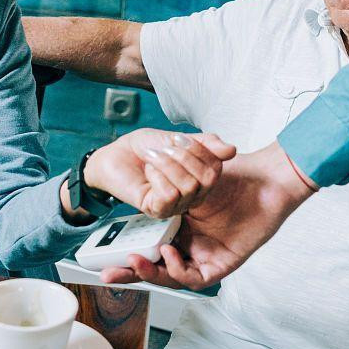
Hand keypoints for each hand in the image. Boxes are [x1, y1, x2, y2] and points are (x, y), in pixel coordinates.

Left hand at [82, 128, 236, 218]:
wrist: (117, 154)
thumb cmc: (145, 148)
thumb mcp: (177, 139)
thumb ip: (204, 143)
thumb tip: (231, 149)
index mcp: (201, 177)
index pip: (217, 167)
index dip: (199, 148)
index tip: (177, 138)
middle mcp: (192, 194)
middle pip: (208, 179)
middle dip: (184, 155)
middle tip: (164, 148)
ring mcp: (176, 205)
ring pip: (188, 186)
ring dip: (167, 164)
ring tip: (153, 157)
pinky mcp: (158, 210)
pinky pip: (169, 195)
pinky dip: (157, 176)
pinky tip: (149, 172)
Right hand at [100, 141, 315, 289]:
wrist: (266, 179)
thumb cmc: (233, 175)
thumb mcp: (190, 176)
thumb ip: (165, 184)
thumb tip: (136, 180)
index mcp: (180, 226)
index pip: (148, 245)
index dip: (126, 252)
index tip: (102, 254)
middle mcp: (191, 243)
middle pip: (155, 266)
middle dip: (129, 273)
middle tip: (106, 274)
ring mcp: (206, 255)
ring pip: (172, 276)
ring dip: (150, 272)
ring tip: (134, 261)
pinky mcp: (223, 264)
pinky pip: (196, 277)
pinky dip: (178, 270)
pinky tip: (167, 254)